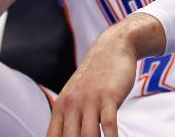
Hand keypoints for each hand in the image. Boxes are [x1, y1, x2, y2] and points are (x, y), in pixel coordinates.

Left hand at [47, 22, 141, 136]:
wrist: (113, 47)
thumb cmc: (96, 76)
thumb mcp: (77, 93)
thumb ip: (70, 115)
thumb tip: (67, 133)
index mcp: (61, 106)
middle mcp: (72, 104)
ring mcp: (90, 100)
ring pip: (88, 136)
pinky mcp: (109, 97)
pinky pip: (109, 125)